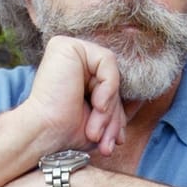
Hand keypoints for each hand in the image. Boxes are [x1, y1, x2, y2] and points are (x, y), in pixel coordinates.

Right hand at [25, 36, 126, 155]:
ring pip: (112, 73)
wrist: (45, 136)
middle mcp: (73, 58)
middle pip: (113, 81)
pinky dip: (108, 87)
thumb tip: (141, 99)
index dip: (116, 114)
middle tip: (104, 140)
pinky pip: (107, 61)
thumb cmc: (67, 132)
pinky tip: (96, 104)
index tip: (113, 141)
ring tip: (95, 129)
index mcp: (78, 74)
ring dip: (109, 106)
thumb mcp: (102, 118)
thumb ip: (116, 103)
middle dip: (114, 114)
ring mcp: (69, 49)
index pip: (112, 87)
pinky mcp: (67, 45)